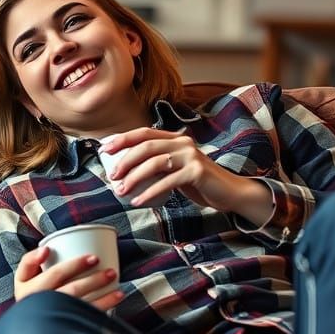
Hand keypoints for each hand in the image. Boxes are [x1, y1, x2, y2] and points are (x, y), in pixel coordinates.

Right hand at [14, 245, 123, 310]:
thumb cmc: (36, 299)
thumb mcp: (28, 282)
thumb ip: (35, 262)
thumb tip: (48, 249)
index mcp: (24, 288)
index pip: (27, 269)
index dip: (36, 258)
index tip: (48, 250)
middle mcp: (35, 302)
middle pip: (54, 279)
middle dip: (76, 267)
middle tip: (94, 258)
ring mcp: (52, 315)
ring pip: (75, 297)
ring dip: (95, 283)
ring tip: (112, 273)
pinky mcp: (69, 325)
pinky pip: (88, 312)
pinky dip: (107, 302)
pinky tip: (118, 294)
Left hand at [100, 128, 272, 224]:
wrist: (229, 193)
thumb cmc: (198, 183)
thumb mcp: (175, 169)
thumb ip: (158, 164)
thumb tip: (125, 170)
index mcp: (175, 139)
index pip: (144, 133)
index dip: (122, 139)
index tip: (105, 149)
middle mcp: (183, 143)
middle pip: (146, 147)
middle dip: (125, 160)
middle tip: (112, 175)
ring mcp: (191, 156)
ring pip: (155, 163)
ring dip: (134, 178)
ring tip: (121, 190)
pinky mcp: (197, 172)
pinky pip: (167, 181)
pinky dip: (150, 192)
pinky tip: (138, 200)